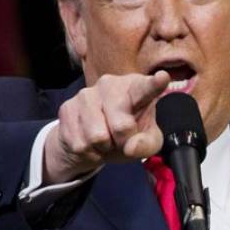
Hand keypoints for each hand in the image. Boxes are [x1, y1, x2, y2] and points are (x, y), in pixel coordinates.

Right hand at [43, 71, 170, 183]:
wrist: (90, 140)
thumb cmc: (126, 134)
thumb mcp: (145, 142)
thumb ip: (146, 144)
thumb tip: (130, 147)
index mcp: (136, 88)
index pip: (146, 88)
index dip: (155, 83)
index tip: (163, 77)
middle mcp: (110, 84)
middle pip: (121, 125)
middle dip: (122, 140)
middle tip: (121, 138)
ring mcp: (86, 94)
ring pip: (97, 136)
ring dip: (102, 147)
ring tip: (104, 139)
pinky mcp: (67, 108)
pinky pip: (80, 143)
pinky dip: (87, 151)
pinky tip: (88, 141)